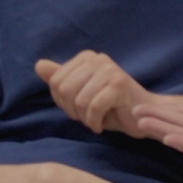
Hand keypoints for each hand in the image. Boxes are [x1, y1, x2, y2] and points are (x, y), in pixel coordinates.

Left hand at [36, 52, 151, 136]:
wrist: (143, 117)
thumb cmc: (112, 107)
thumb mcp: (81, 94)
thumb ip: (61, 79)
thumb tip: (39, 65)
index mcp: (86, 58)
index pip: (56, 81)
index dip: (62, 102)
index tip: (78, 109)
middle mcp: (98, 59)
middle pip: (65, 89)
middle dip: (72, 111)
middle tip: (87, 117)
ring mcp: (109, 70)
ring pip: (79, 100)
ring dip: (85, 118)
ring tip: (95, 120)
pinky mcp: (119, 84)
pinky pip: (94, 107)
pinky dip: (94, 121)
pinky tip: (101, 124)